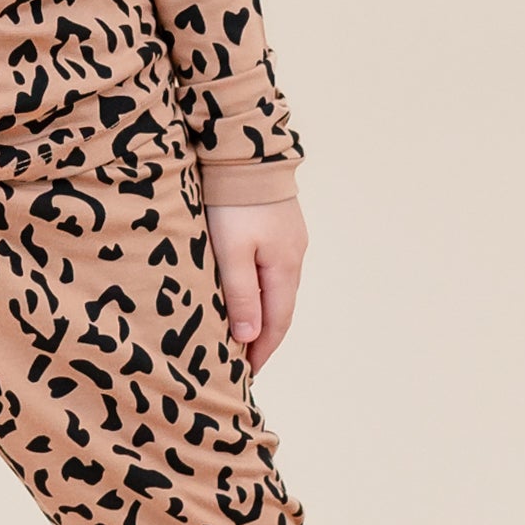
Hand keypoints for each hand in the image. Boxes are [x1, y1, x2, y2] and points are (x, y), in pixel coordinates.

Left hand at [205, 195, 306, 374]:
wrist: (244, 148)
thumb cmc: (232, 202)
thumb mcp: (231, 252)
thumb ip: (239, 296)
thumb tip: (251, 339)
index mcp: (284, 268)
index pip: (276, 323)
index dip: (262, 352)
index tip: (246, 376)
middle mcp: (294, 256)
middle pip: (280, 308)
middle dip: (263, 338)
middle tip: (241, 363)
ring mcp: (289, 238)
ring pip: (275, 287)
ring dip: (260, 313)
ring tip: (240, 333)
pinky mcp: (278, 224)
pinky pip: (271, 268)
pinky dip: (259, 289)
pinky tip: (244, 292)